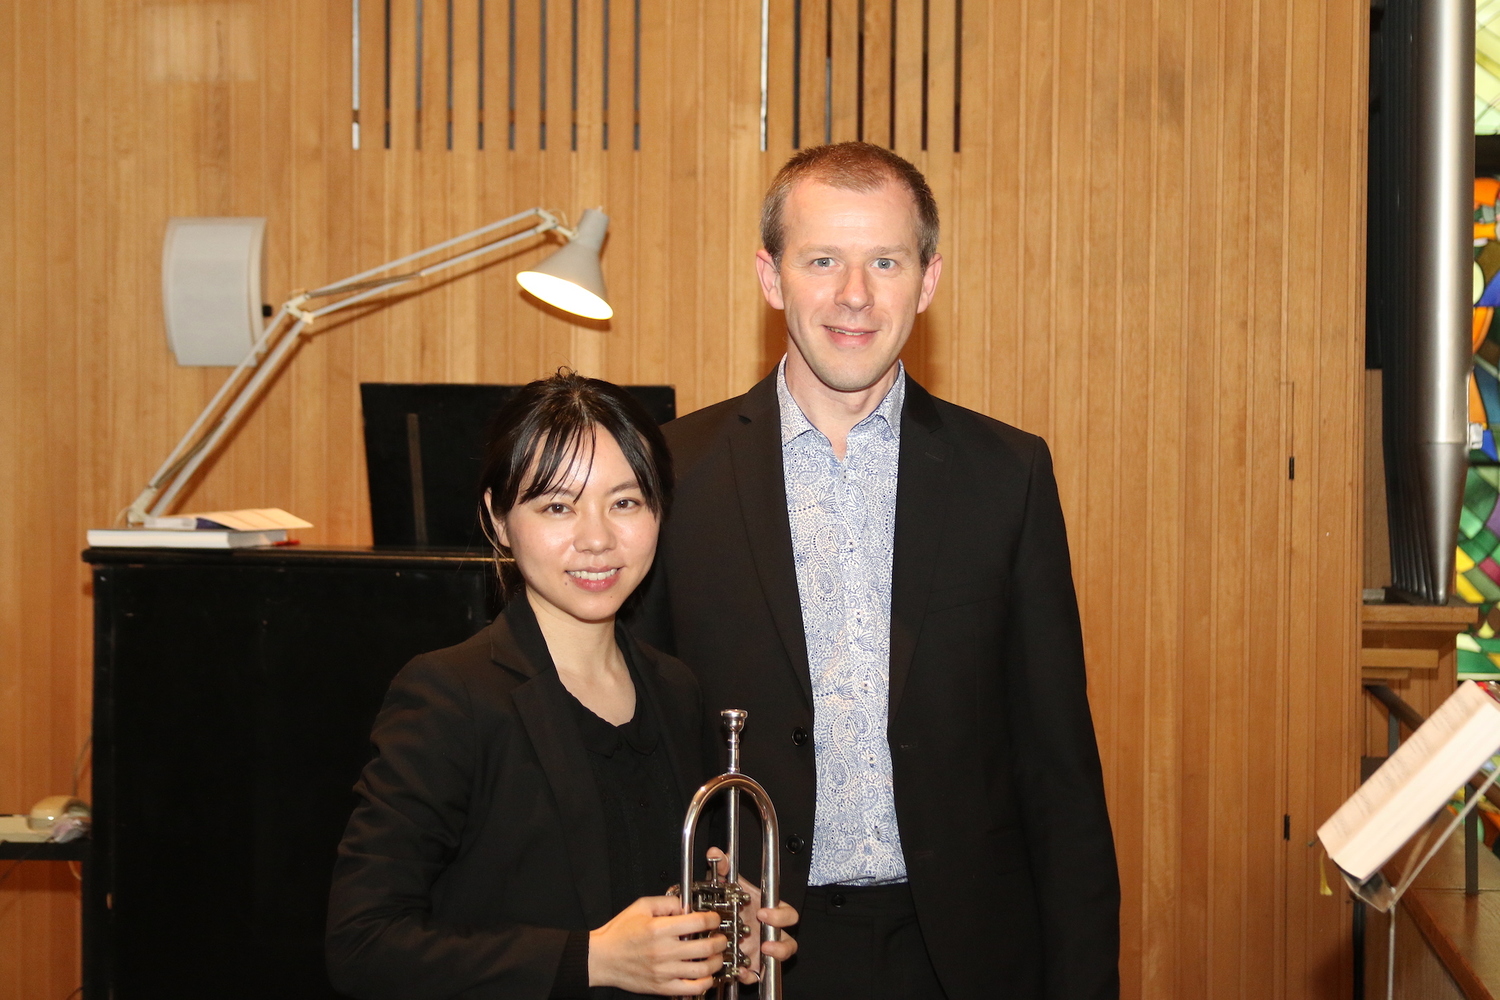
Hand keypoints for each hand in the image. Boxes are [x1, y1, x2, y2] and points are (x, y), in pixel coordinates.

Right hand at [588, 895, 724, 994]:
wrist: (601, 958)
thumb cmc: (619, 933)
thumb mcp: (640, 907)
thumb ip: (666, 902)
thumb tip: (685, 906)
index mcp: (659, 929)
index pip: (697, 923)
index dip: (712, 919)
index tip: (714, 919)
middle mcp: (664, 951)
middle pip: (705, 947)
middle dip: (719, 941)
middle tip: (721, 938)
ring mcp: (664, 971)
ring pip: (702, 970)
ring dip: (716, 962)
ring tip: (716, 956)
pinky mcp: (661, 987)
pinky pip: (691, 989)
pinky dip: (705, 983)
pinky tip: (707, 976)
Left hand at [705, 847, 799, 982]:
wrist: (721, 924)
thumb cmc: (734, 904)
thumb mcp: (728, 885)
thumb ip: (723, 869)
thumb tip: (715, 853)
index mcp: (769, 912)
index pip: (787, 914)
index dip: (780, 915)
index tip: (764, 913)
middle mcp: (770, 932)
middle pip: (789, 939)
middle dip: (781, 941)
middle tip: (765, 939)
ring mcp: (764, 950)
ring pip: (780, 959)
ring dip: (774, 958)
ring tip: (761, 955)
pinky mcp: (754, 965)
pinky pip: (758, 975)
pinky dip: (750, 975)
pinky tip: (740, 972)